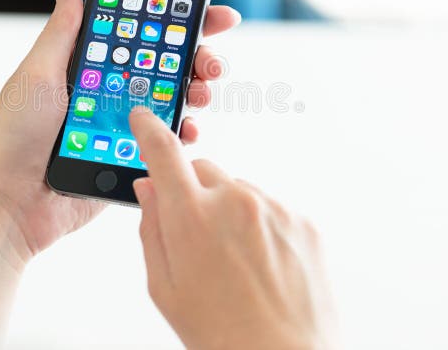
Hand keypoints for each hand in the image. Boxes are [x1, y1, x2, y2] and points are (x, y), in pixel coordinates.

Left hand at [0, 0, 240, 262]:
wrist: (11, 203)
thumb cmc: (14, 136)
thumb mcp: (38, 74)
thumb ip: (63, 31)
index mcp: (91, 66)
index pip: (141, 33)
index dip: (178, 20)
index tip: (211, 11)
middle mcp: (111, 91)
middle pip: (167, 65)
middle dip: (198, 57)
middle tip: (210, 62)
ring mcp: (123, 125)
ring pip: (174, 101)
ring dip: (196, 92)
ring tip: (200, 93)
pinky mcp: (130, 158)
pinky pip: (166, 141)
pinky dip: (184, 133)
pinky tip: (188, 129)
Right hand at [129, 107, 334, 349]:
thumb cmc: (222, 335)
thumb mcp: (165, 287)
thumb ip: (152, 229)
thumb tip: (149, 190)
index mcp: (193, 218)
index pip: (164, 153)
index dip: (149, 130)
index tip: (143, 119)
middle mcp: (235, 201)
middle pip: (204, 171)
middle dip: (193, 192)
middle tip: (196, 236)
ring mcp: (275, 208)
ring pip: (239, 191)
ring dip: (230, 211)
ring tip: (236, 262)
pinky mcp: (303, 221)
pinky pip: (271, 208)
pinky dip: (260, 225)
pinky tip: (261, 264)